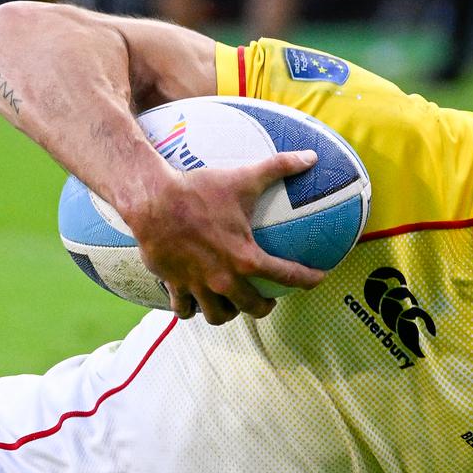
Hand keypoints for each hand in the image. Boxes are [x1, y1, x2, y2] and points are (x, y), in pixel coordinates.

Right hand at [122, 150, 328, 324]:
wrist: (154, 201)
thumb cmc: (199, 191)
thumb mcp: (243, 178)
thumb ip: (279, 167)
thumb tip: (311, 156)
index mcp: (246, 258)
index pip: (287, 276)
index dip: (308, 280)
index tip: (318, 279)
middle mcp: (225, 279)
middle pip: (253, 308)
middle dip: (263, 307)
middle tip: (266, 299)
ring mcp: (199, 286)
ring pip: (218, 316)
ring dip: (227, 313)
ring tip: (231, 304)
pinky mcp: (176, 285)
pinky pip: (184, 310)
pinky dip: (190, 310)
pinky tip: (193, 303)